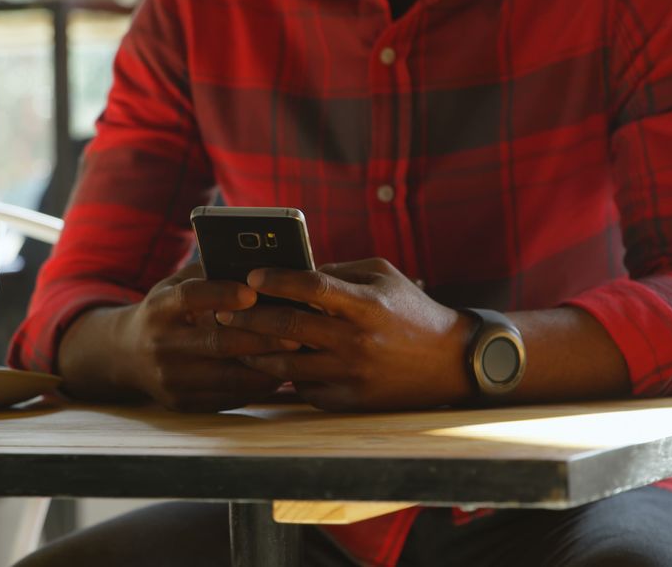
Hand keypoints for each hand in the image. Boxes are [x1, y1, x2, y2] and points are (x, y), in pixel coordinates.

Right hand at [113, 264, 299, 411]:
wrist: (124, 355)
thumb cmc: (165, 312)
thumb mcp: (174, 286)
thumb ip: (208, 275)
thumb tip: (259, 269)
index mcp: (158, 308)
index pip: (190, 298)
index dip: (221, 294)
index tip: (252, 292)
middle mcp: (160, 345)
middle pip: (217, 343)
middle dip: (261, 339)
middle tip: (295, 333)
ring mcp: (169, 379)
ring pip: (228, 377)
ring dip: (265, 367)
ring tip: (293, 356)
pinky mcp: (181, 403)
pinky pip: (227, 397)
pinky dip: (255, 386)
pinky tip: (275, 374)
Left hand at [215, 259, 474, 411]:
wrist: (449, 362)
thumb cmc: (409, 309)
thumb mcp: (381, 276)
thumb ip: (337, 272)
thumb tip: (289, 273)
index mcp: (365, 303)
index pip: (311, 286)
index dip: (277, 280)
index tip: (250, 276)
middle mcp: (356, 340)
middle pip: (288, 328)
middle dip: (249, 318)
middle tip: (222, 311)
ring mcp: (351, 374)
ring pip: (286, 365)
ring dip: (253, 353)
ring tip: (233, 340)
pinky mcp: (349, 400)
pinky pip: (303, 388)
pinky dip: (281, 377)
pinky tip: (263, 365)